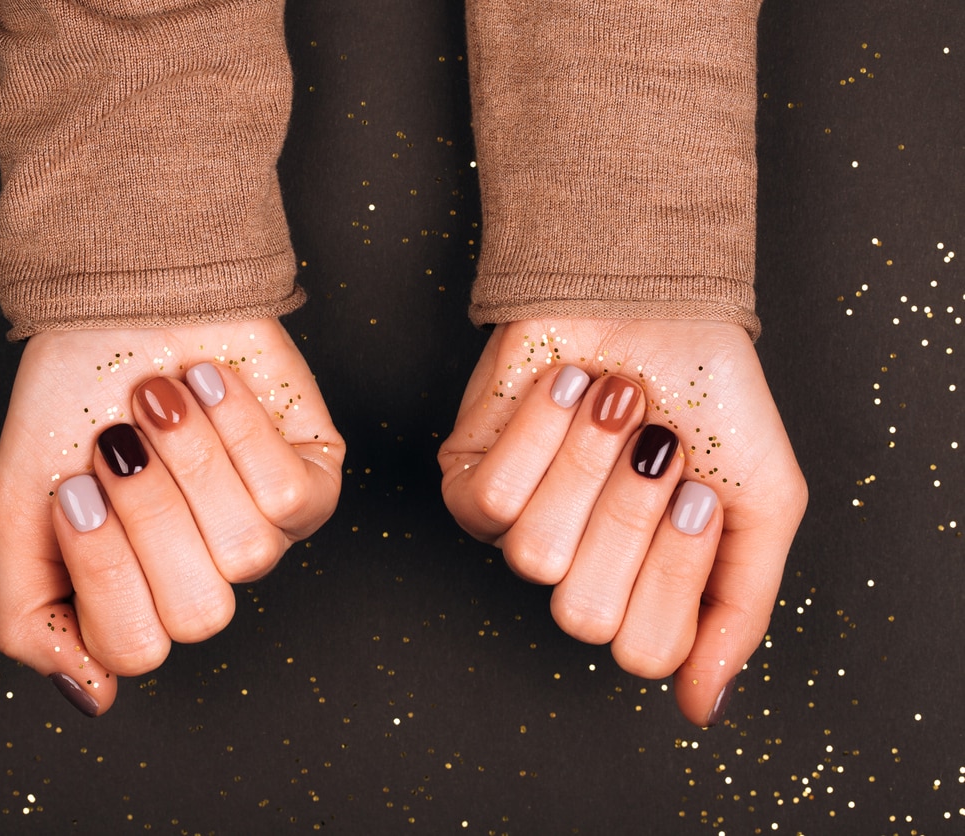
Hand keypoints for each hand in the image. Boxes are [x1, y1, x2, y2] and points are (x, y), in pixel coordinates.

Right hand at [0, 319, 343, 715]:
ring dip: (191, 461)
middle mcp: (206, 574)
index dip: (104, 570)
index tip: (73, 489)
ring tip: (161, 400)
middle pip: (201, 612)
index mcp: (137, 594)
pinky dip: (239, 431)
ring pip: (249, 554)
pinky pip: (289, 495)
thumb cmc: (73, 401)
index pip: (137, 648)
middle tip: (119, 444)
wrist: (119, 303)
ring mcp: (264, 532)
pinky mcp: (313, 477)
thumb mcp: (18, 509)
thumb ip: (31, 614)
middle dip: (150, 515)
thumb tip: (93, 696)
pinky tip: (208, 386)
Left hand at [439, 319, 806, 725]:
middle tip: (655, 449)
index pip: (645, 650)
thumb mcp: (761, 505)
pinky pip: (490, 499)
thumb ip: (737, 614)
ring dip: (587, 465)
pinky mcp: (468, 481)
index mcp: (647, 588)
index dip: (674, 574)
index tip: (699, 495)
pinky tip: (566, 388)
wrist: (654, 301)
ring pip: (535, 557)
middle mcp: (579, 570)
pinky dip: (538, 434)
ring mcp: (520, 530)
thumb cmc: (710, 398)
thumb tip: (703, 710)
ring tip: (615, 404)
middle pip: (583, 615)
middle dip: (629, 518)